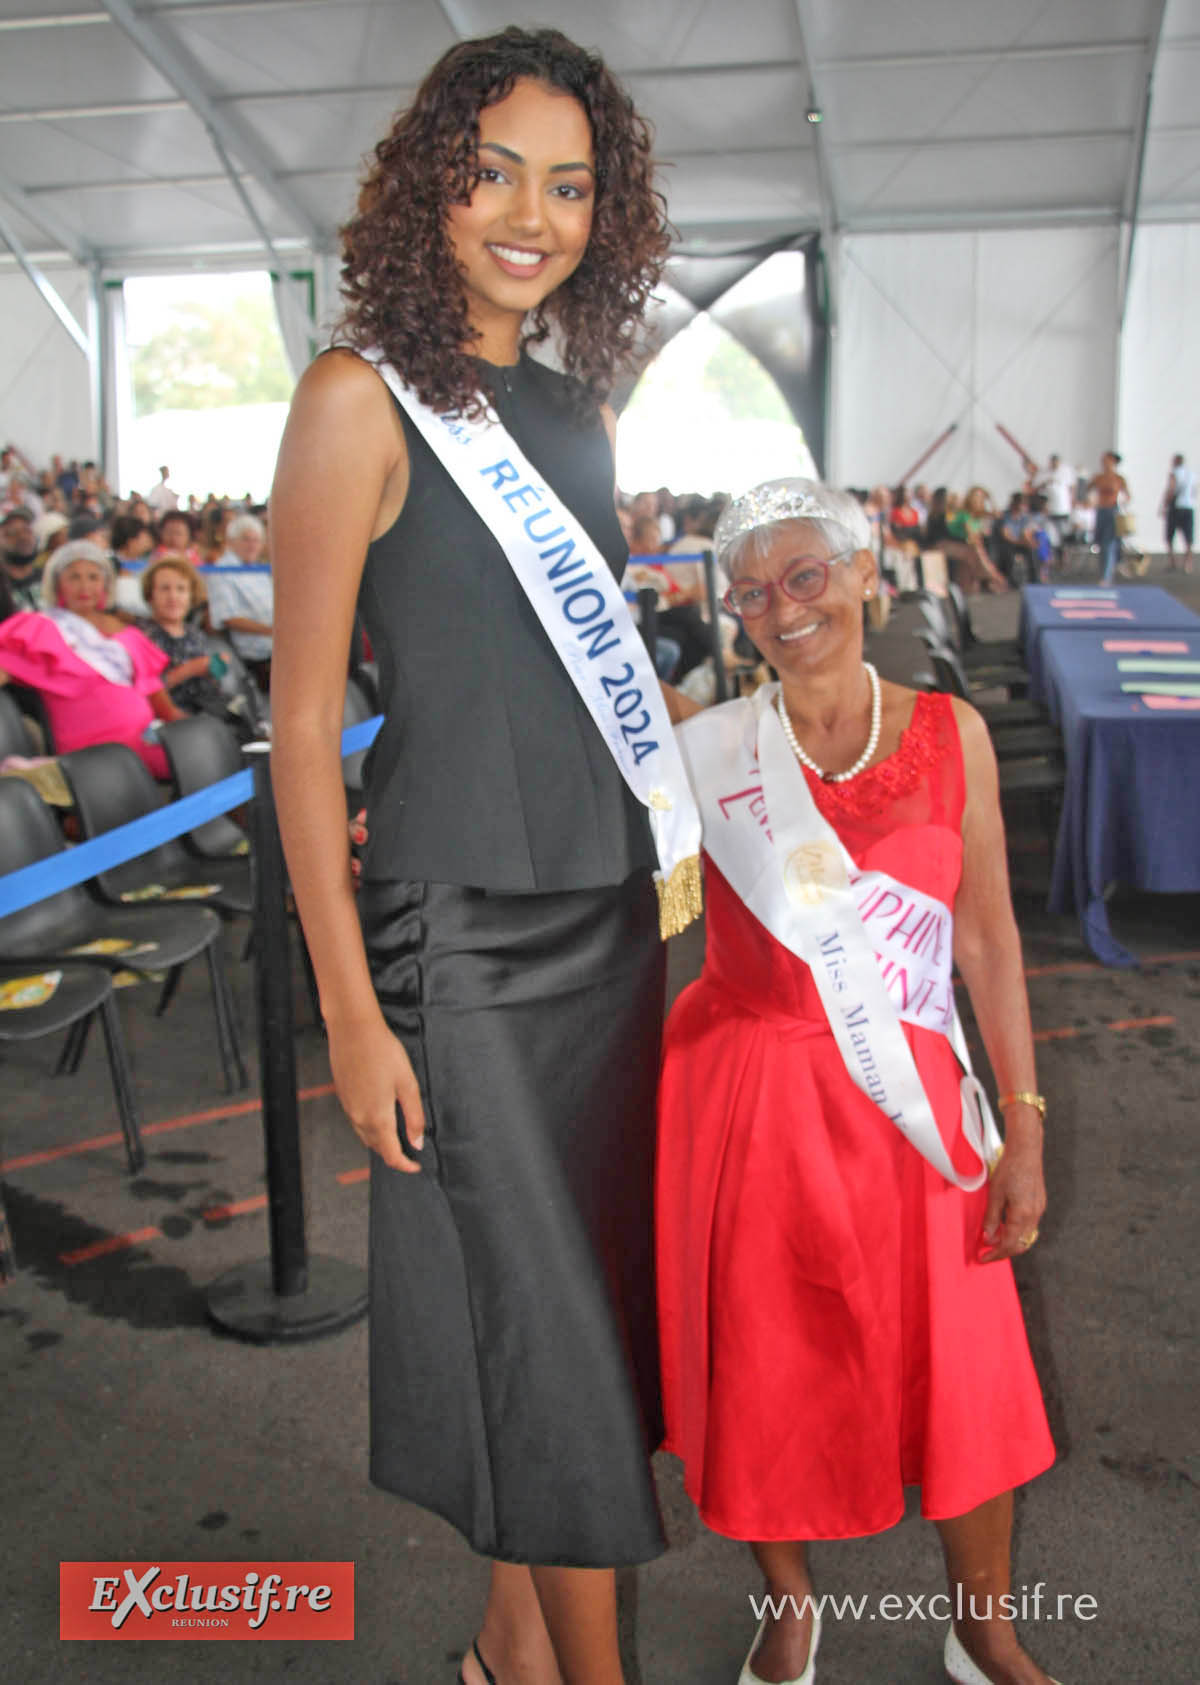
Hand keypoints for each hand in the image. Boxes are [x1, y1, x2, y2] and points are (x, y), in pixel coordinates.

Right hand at [326, 1011, 425, 1174]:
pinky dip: (370, 1127)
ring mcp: (348, 1108)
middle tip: (410, 1149)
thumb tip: (417, 1142)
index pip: (391, 1154)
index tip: (416, 1166)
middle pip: (377, 1148)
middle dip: (393, 1153)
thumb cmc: (384, 1052)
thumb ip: (414, 1116)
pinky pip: (357, 1122)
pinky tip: (380, 1115)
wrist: (353, 1030)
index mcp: (378, 1118)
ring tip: (398, 1135)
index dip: (405, 1165)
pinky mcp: (343, 1097)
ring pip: (365, 1136)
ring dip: (381, 1141)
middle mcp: (359, 1118)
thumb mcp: (407, 1084)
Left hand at [979, 1126, 1045, 1261]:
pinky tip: (1005, 1226)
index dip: (995, 1254)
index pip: (1009, 1245)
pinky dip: (1017, 1231)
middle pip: (1020, 1244)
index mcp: (1022, 1215)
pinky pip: (1029, 1225)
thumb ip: (992, 1218)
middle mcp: (1034, 1216)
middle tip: (988, 1253)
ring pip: (1026, 1236)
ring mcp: (1039, 1210)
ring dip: (1011, 1242)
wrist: (1026, 1152)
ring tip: (994, 1240)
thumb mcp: (995, 1194)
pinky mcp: (1039, 1204)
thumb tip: (988, 1238)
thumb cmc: (1009, 1169)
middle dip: (1004, 1252)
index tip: (983, 1258)